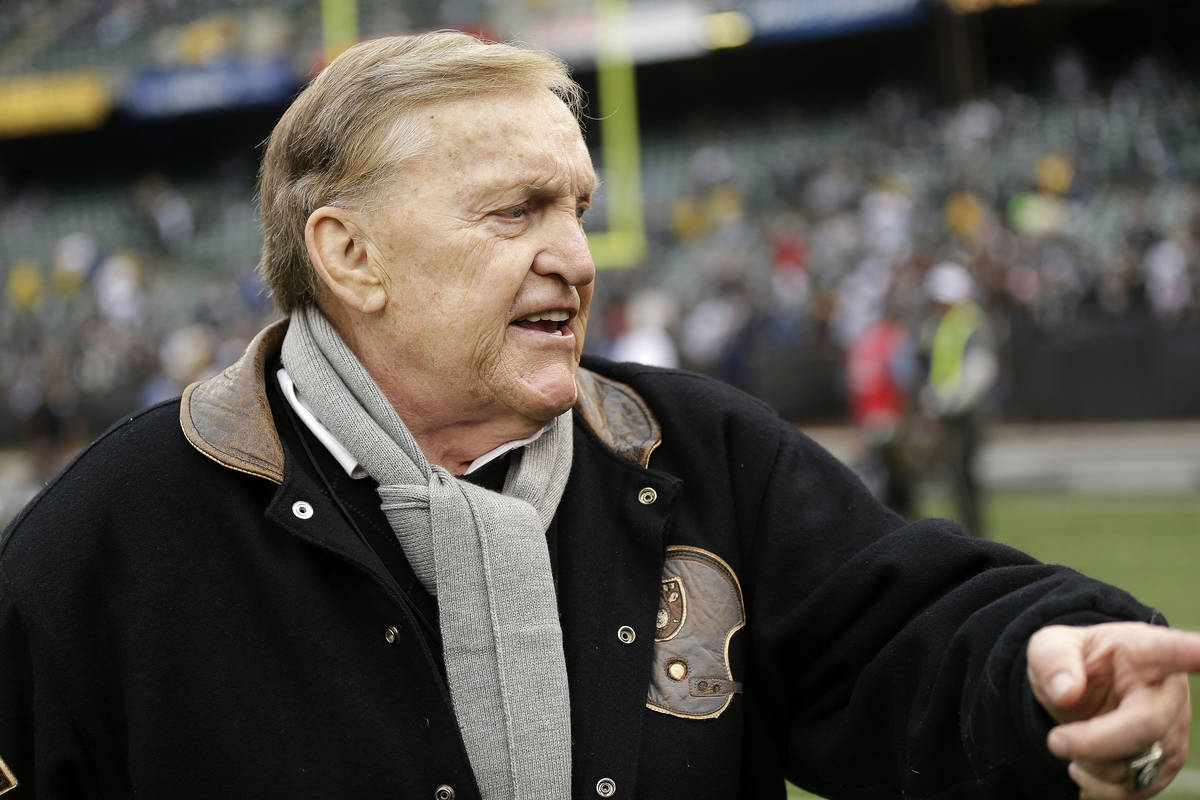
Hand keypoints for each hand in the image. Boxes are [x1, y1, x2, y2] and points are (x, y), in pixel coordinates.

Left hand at [1027, 622, 1199, 797]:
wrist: (1079, 690)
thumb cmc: (1070, 661)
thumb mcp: (1050, 646)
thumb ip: (1053, 660)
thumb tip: (1066, 692)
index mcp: (1143, 651)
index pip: (1171, 651)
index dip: (1191, 652)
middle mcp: (1168, 691)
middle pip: (1147, 726)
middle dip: (1094, 742)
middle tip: (1055, 741)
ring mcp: (1175, 729)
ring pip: (1142, 764)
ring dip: (1095, 766)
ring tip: (1073, 744)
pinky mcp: (1168, 761)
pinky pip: (1141, 788)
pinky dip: (1104, 788)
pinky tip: (1085, 767)